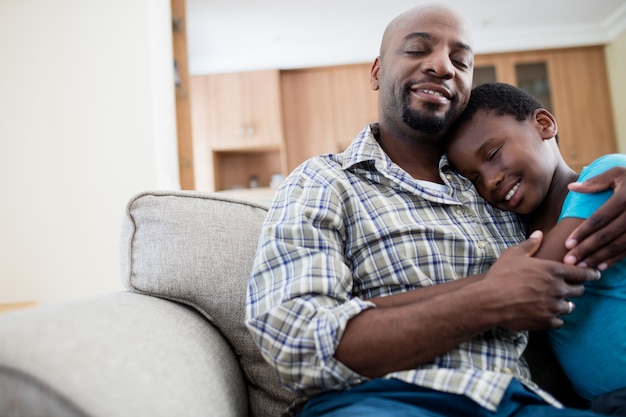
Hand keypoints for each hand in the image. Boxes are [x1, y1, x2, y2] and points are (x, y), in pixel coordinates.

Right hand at [485, 231, 599, 330]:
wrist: (490, 301)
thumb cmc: (501, 275)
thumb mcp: (513, 254)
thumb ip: (530, 244)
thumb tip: (539, 234)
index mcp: (553, 270)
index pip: (581, 273)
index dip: (590, 273)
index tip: (595, 275)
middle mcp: (557, 288)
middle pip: (578, 291)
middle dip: (575, 288)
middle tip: (568, 288)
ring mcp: (553, 306)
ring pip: (569, 307)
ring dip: (564, 304)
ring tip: (555, 302)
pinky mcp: (546, 321)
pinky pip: (559, 322)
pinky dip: (554, 318)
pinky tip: (546, 314)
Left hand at [564, 166, 625, 269]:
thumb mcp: (618, 173)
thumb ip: (596, 181)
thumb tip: (571, 187)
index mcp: (625, 198)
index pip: (599, 219)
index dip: (582, 232)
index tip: (567, 244)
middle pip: (606, 236)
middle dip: (586, 250)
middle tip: (569, 261)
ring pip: (618, 246)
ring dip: (599, 258)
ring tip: (581, 267)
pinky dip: (615, 259)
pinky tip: (601, 266)